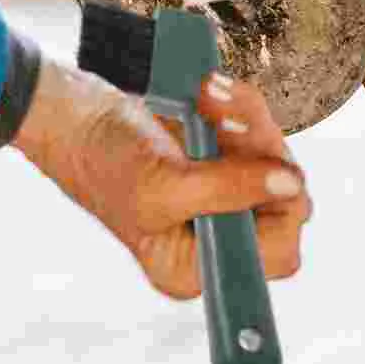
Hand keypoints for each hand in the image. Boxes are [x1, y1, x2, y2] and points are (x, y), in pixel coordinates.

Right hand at [10, 58, 310, 299]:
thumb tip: (289, 185)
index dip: (280, 208)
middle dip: (261, 151)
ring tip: (208, 97)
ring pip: (275, 161)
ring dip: (248, 121)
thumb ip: (228, 190)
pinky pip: (258, 135)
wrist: (75, 113)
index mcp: (194, 268)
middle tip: (222, 121)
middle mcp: (212, 239)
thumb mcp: (162, 185)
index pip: (278, 254)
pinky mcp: (221, 160)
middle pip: (286, 202)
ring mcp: (220, 198)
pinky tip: (210, 95)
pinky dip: (241, 109)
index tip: (259, 167)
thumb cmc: (102, 159)